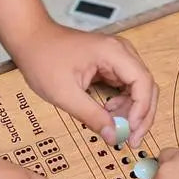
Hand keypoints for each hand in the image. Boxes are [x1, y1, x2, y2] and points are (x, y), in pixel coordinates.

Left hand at [17, 21, 157, 146]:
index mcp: (113, 52)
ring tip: (117, 128)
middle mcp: (122, 52)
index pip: (143, 82)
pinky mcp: (112, 64)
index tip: (130, 131)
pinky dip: (124, 104)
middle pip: (147, 86)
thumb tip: (114, 136)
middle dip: (142, 115)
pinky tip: (109, 113)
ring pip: (139, 88)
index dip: (141, 110)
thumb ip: (91, 116)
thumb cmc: (43, 59)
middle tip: (131, 140)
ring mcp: (118, 57)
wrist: (31, 39)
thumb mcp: (64, 93)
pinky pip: (127, 87)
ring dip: (133, 111)